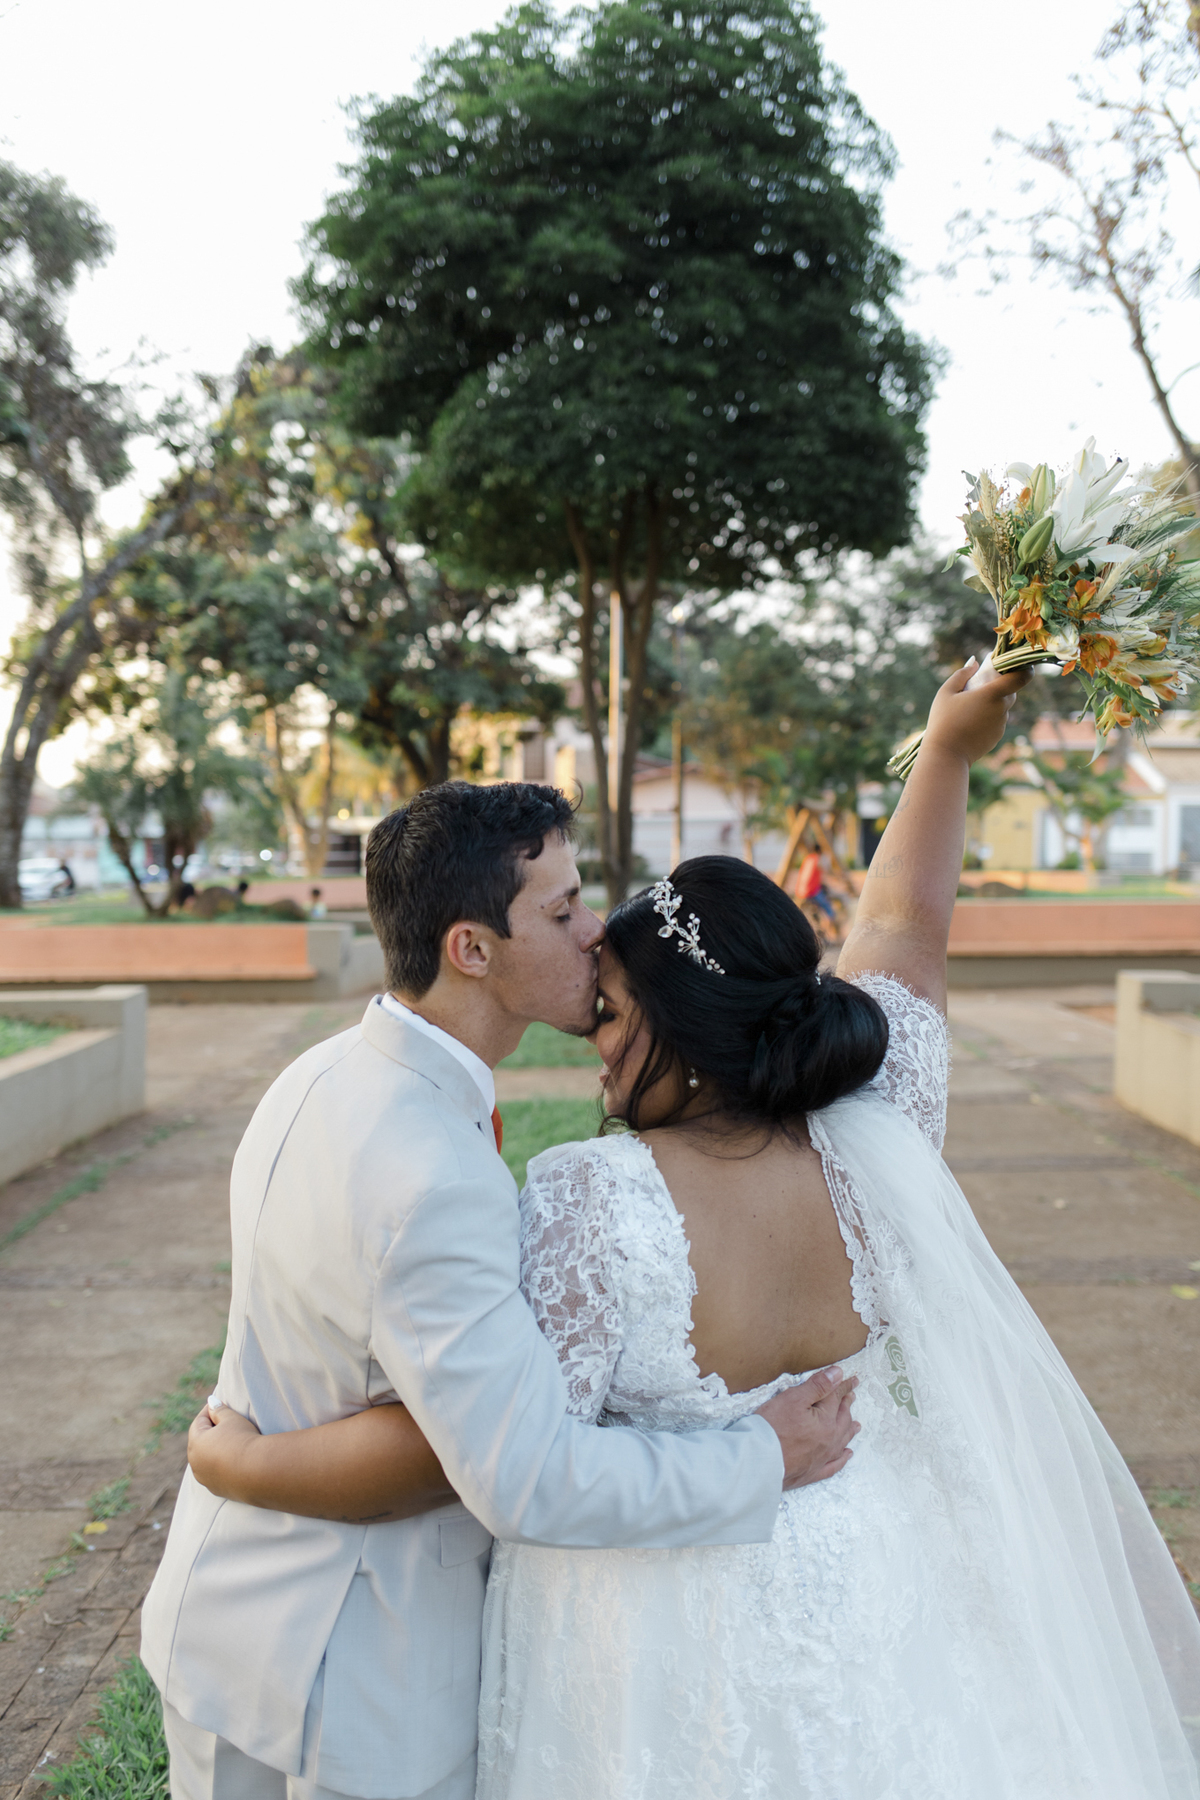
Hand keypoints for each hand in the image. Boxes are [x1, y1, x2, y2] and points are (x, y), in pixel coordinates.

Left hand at [187, 1402, 261, 1500]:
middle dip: (210, 1431)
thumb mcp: (232, 1419)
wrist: (258, 1471)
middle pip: (199, 1441)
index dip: (209, 1411)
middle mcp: (195, 1462)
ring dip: (213, 1450)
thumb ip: (219, 1410)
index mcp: (196, 1442)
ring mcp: (204, 1478)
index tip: (218, 1405)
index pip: (199, 1421)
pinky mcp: (215, 1489)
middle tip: (225, 1422)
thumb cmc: (243, 1439)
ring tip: (229, 1442)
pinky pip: (214, 1474)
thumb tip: (211, 1402)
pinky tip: (233, 1460)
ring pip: (205, 1460)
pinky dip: (220, 1466)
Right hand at [756, 1367, 859, 1489]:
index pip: (836, 1398)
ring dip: (849, 1430)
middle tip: (852, 1397)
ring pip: (841, 1441)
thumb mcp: (793, 1398)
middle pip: (842, 1419)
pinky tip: (847, 1455)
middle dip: (847, 1406)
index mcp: (826, 1421)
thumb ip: (818, 1386)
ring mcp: (822, 1458)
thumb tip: (838, 1374)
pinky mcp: (812, 1472)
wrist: (760, 1461)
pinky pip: (834, 1465)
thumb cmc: (773, 1427)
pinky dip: (842, 1459)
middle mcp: (829, 1440)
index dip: (844, 1387)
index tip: (853, 1380)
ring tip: (856, 1424)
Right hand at [923, 656, 1031, 766]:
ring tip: (970, 709)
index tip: (1022, 666)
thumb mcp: (946, 692)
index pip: (1021, 678)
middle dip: (1000, 687)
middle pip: (1010, 692)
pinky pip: (997, 722)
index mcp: (992, 694)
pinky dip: (989, 719)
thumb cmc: (943, 721)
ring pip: (1003, 708)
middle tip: (981, 688)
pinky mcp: (997, 736)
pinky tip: (970, 724)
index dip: (1026, 670)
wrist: (946, 754)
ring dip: (993, 704)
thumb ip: (962, 674)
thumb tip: (975, 662)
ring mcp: (1001, 724)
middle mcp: (1001, 709)